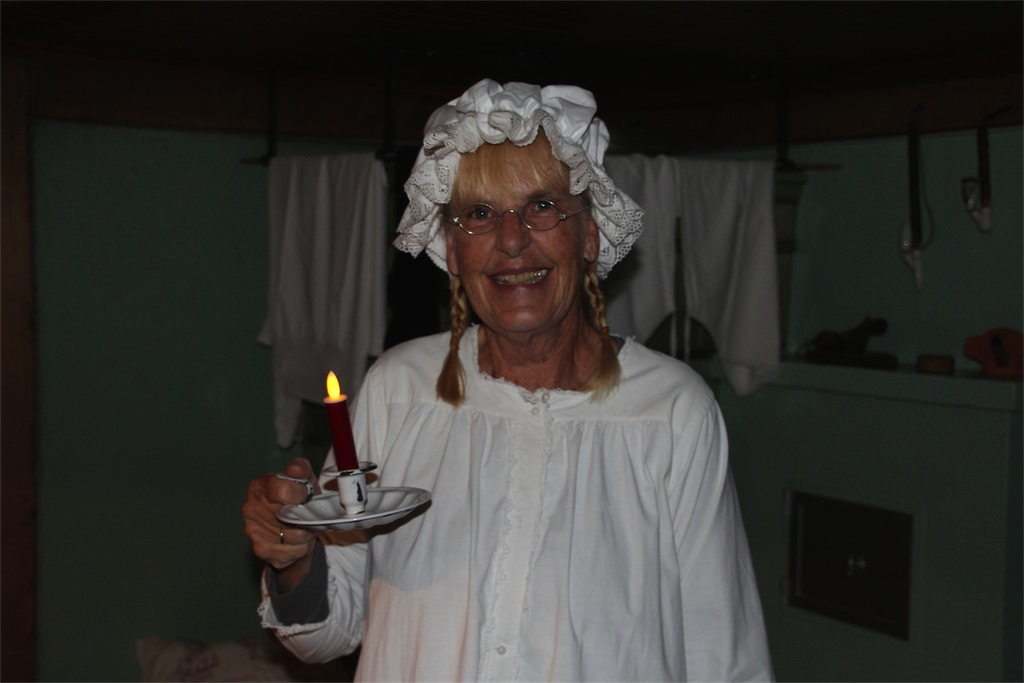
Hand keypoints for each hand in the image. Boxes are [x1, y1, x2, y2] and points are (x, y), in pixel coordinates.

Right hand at [242, 457, 321, 591]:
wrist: (292, 528)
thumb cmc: (298, 500)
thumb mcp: (304, 479)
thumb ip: (301, 469)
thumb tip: (294, 469)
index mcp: (259, 486)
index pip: (284, 491)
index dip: (302, 495)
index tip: (306, 497)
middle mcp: (251, 508)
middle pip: (290, 517)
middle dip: (305, 517)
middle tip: (307, 515)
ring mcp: (253, 530)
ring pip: (293, 536)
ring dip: (305, 535)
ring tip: (302, 527)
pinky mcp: (260, 549)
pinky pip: (290, 552)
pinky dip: (299, 549)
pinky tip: (295, 541)